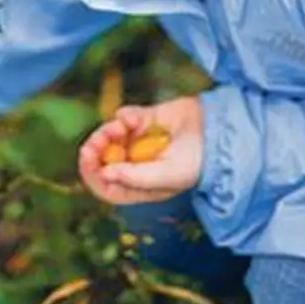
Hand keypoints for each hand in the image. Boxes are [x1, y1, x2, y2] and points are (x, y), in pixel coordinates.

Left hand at [77, 96, 203, 205]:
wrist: (217, 134)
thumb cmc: (196, 163)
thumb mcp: (167, 177)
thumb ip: (135, 177)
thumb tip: (104, 174)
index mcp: (137, 186)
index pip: (105, 186)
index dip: (91, 174)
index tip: (87, 159)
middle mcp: (133, 165)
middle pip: (102, 159)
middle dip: (95, 149)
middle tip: (93, 142)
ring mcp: (137, 141)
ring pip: (109, 136)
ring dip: (108, 131)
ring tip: (121, 127)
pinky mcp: (144, 119)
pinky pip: (124, 117)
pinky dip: (126, 116)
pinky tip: (136, 118)